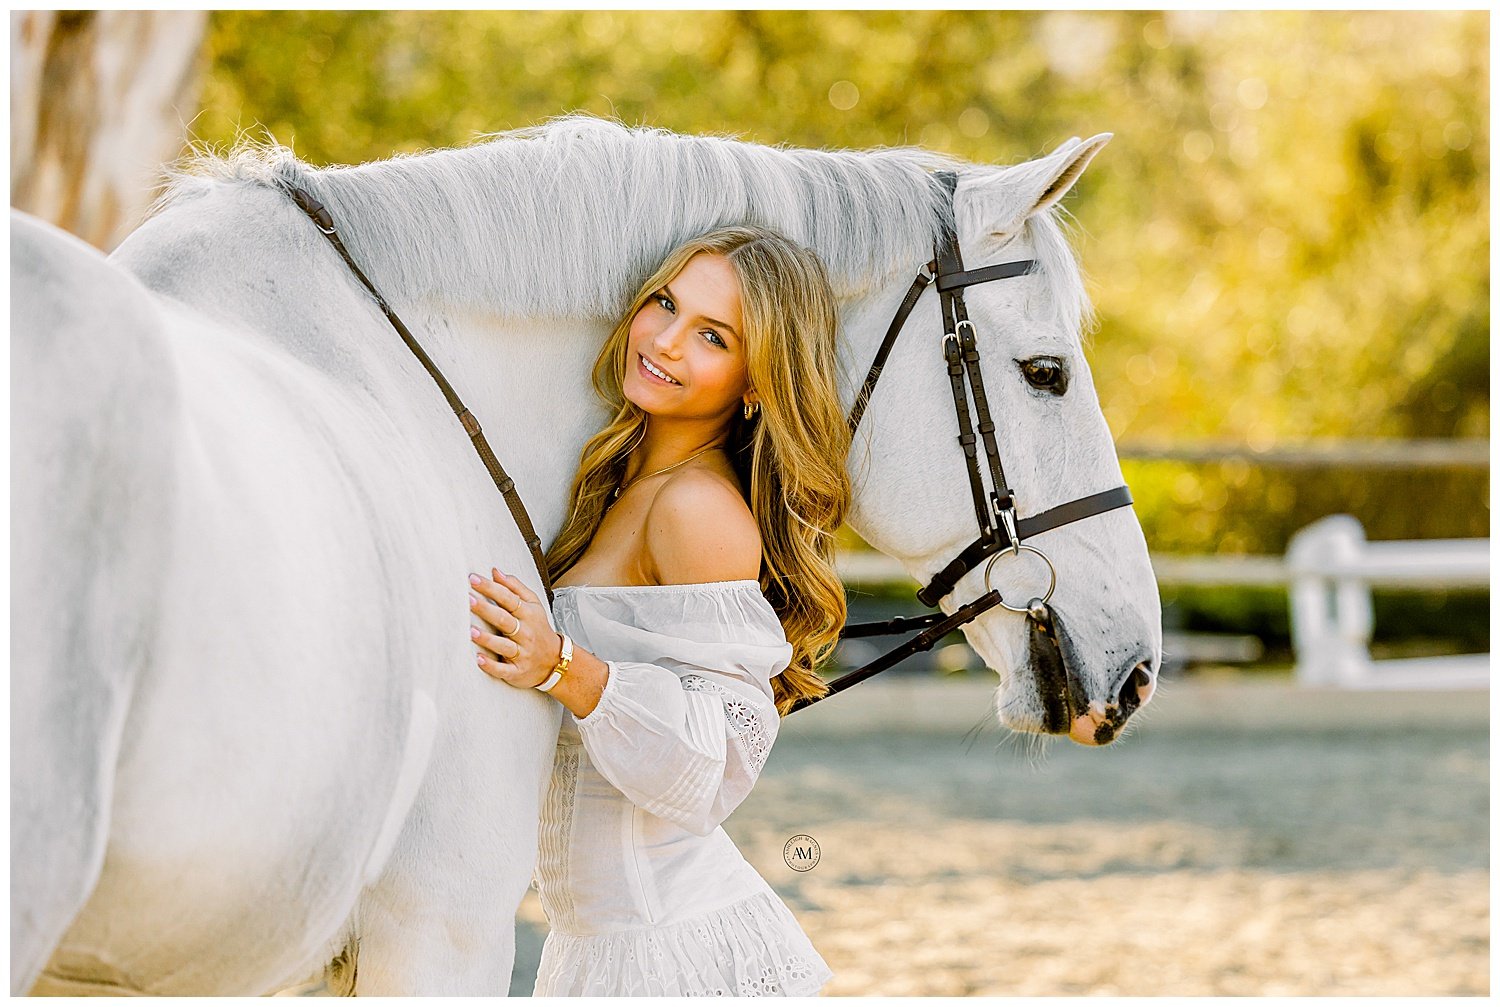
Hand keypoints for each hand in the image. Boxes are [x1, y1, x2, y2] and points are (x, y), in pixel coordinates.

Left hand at [469, 568, 562, 689]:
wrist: (555, 661)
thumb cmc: (538, 629)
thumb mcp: (533, 605)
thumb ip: (514, 587)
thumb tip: (495, 571)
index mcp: (528, 614)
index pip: (508, 598)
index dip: (491, 588)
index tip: (473, 579)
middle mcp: (525, 633)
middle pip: (504, 619)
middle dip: (486, 609)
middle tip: (468, 599)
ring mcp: (522, 653)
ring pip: (504, 645)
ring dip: (488, 639)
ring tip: (472, 631)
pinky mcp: (517, 671)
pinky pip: (504, 669)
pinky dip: (492, 666)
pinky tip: (479, 660)